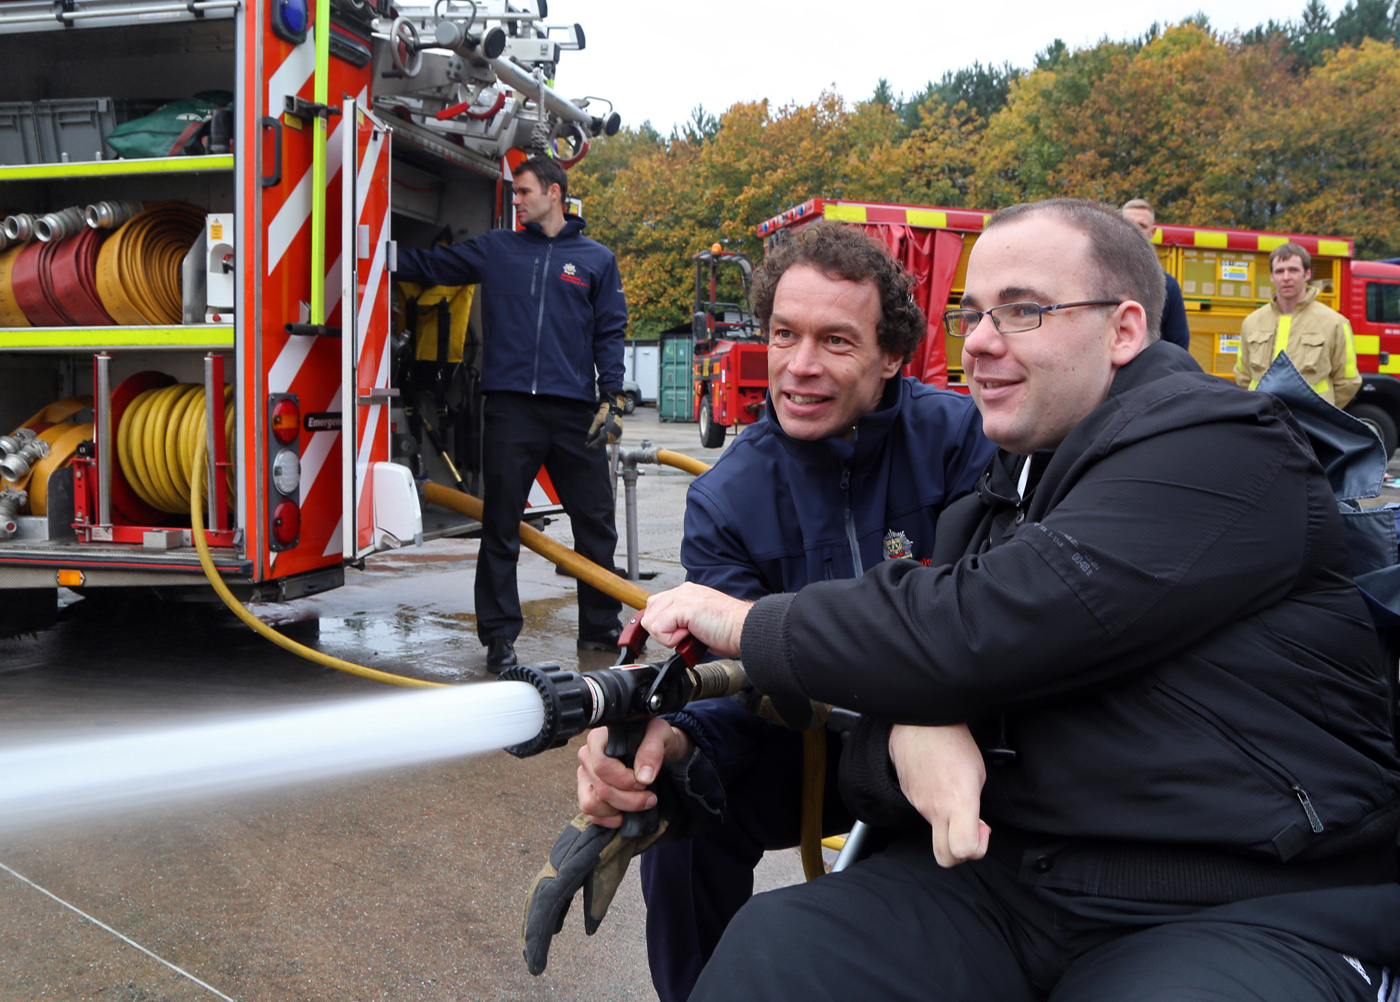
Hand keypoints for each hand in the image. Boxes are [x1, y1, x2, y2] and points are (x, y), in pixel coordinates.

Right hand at [577, 718, 692, 827]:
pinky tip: (627, 811)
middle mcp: (587, 757)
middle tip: (649, 796)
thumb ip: (652, 750)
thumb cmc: (655, 739)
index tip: (644, 782)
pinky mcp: (587, 794)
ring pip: (592, 804)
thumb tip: (643, 777)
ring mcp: (585, 777)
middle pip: (600, 788)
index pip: (601, 766)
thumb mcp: (660, 734)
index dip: (624, 780)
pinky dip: (612, 819)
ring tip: (638, 801)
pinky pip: (592, 815)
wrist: (655, 751)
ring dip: (619, 809)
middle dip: (629, 799)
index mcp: (598, 739)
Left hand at [585, 394, 623, 448]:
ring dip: (601, 443)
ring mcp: (618, 432)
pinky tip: (600, 440)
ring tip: (594, 443)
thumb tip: (588, 440)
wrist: (613, 409)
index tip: (588, 446)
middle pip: (605, 441)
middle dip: (597, 444)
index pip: (601, 439)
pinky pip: (611, 439)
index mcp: (609, 427)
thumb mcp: (596, 421)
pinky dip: (605, 440)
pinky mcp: (619, 433)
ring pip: (608, 441)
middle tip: (590, 445)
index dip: (594, 443)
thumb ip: (592, 431)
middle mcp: (615, 431)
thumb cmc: (604, 414)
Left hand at [640, 582, 750, 655]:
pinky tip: (690, 636)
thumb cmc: (729, 630)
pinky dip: (671, 640)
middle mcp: (683, 591)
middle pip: (649, 613)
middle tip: (682, 637)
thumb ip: (682, 623)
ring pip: (651, 621)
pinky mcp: (683, 607)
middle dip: (660, 631)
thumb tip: (670, 634)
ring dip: (666, 636)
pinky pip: (659, 628)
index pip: (657, 606)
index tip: (673, 636)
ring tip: (688, 636)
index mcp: (687, 593)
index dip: (660, 625)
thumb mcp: (700, 623)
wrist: (744, 629)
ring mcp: (683, 597)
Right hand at [888, 723, 990, 867]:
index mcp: (958, 802)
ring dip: (948, 825)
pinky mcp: (909, 797)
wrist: (921, 724)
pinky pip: (924, 812)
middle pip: (945, 857)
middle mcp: (935, 808)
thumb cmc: (953, 742)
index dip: (978, 848)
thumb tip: (973, 824)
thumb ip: (975, 806)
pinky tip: (940, 787)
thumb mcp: (978, 774)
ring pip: (935, 832)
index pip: (964, 850)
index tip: (983, 829)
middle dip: (959, 855)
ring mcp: (919, 804)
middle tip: (969, 833)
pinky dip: (935, 808)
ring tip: (954, 798)